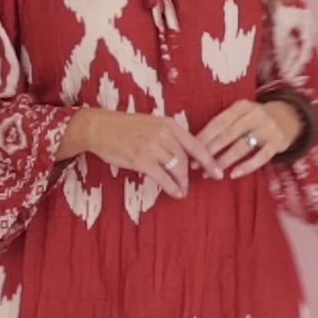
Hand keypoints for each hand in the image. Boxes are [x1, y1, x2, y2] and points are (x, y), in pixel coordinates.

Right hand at [80, 108, 224, 199]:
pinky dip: (172, 187)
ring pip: (176, 168)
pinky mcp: (141, 159)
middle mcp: (163, 133)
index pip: (196, 144)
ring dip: (181, 182)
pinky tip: (175, 193)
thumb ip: (168, 137)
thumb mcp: (151, 124)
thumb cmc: (124, 128)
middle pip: (186, 159)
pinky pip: (163, 177)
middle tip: (190, 185)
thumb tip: (183, 156)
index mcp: (168, 123)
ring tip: (182, 190)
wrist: (98, 127)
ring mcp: (153, 146)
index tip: (218, 172)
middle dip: (191, 175)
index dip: (209, 160)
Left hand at [193, 98, 304, 176]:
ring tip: (211, 172)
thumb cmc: (255, 120)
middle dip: (210, 151)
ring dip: (224, 161)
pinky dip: (246, 166)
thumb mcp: (241, 114)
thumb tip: (196, 142)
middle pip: (228, 134)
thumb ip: (224, 124)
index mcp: (242, 106)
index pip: (219, 122)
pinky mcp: (277, 142)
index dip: (204, 137)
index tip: (191, 151)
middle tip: (196, 165)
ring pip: (242, 146)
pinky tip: (234, 174)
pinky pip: (260, 157)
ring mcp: (268, 129)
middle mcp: (255, 114)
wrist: (288, 118)